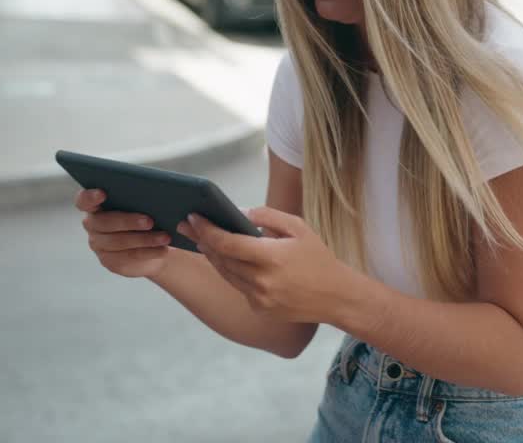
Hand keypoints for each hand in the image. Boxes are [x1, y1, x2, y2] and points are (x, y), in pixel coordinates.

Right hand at [75, 189, 172, 278]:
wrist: (154, 244)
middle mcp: (93, 225)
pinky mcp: (111, 261)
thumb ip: (141, 197)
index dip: (90, 197)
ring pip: (119, 241)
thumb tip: (154, 195)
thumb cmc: (148, 215)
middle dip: (128, 221)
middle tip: (150, 221)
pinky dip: (149, 252)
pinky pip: (129, 256)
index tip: (102, 193)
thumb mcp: (145, 204)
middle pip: (105, 222)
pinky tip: (164, 249)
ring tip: (165, 237)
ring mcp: (99, 245)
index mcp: (96, 205)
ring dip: (144, 239)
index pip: (84, 200)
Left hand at [177, 207, 357, 322]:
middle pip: (221, 259)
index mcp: (272, 257)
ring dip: (212, 256)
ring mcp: (259, 299)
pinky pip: (239, 287)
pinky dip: (232, 272)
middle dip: (202, 240)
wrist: (336, 297)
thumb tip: (237, 212)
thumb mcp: (298, 227)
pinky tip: (225, 259)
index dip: (207, 229)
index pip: (227, 243)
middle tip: (187, 225)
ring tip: (201, 240)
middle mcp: (262, 281)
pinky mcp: (260, 309)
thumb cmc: (318, 257)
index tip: (193, 216)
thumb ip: (267, 216)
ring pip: (226, 274)